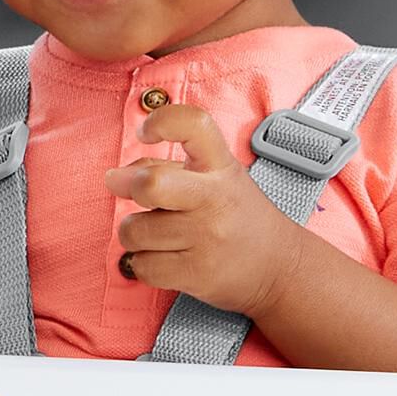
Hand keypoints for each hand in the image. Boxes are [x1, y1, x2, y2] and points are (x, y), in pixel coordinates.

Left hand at [104, 102, 302, 319]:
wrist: (278, 267)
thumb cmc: (237, 217)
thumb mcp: (215, 178)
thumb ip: (166, 166)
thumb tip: (118, 176)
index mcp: (221, 166)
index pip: (193, 124)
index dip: (160, 122)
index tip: (145, 134)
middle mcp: (215, 198)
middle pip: (150, 184)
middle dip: (127, 186)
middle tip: (125, 188)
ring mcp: (206, 238)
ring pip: (134, 231)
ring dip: (134, 232)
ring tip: (156, 233)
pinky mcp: (196, 273)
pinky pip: (142, 266)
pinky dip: (143, 264)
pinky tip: (163, 258)